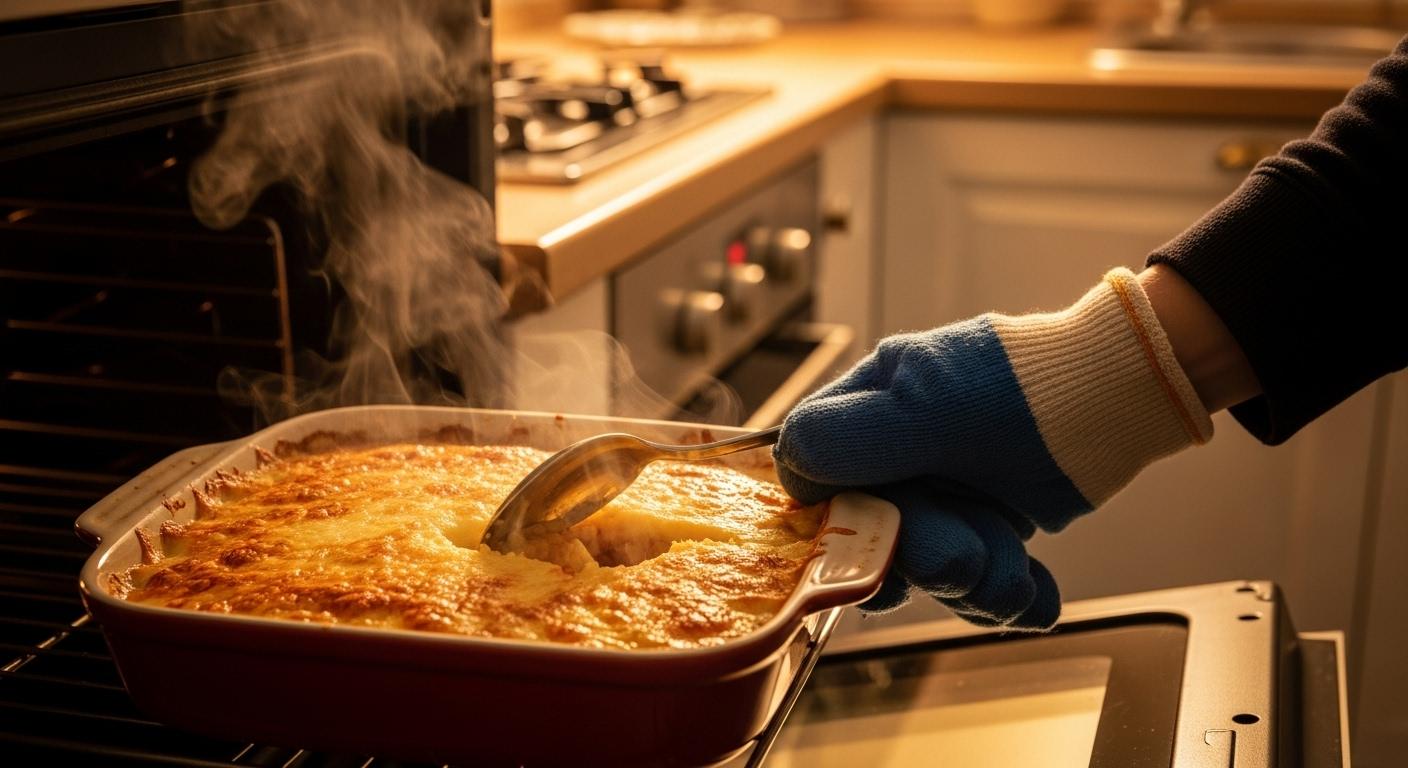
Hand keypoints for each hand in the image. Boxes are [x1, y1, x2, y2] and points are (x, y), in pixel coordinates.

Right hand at [774, 269, 1212, 628]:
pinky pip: (979, 581)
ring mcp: (947, 492)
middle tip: (967, 555)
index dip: (838, 525)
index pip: (815, 476)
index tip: (873, 546)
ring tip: (1016, 571)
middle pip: (877, 536)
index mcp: (871, 409)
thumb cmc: (1020, 387)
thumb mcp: (921, 404)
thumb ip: (845, 435)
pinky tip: (1038, 591)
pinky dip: (1011, 595)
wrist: (1120, 398)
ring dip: (977, 582)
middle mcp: (899, 453)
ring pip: (932, 569)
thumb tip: (789, 470)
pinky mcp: (991, 523)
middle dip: (928, 559)